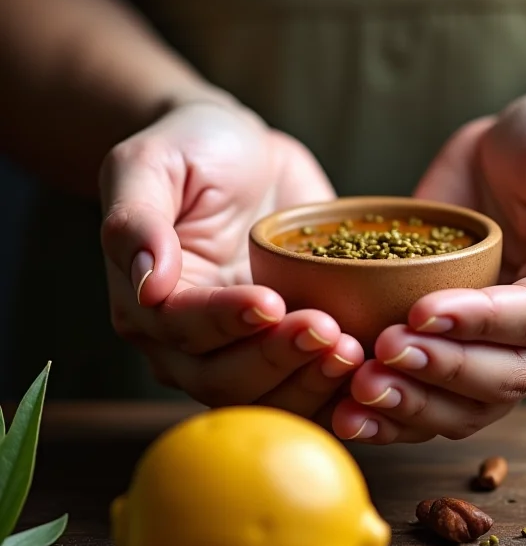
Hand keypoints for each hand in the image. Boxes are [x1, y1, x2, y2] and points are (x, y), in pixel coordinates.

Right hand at [99, 100, 363, 412]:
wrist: (247, 155)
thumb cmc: (194, 149)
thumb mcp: (151, 163)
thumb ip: (136, 220)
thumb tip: (146, 284)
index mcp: (151, 303)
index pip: (183, 328)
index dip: (227, 321)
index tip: (270, 302)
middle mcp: (190, 342)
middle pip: (224, 378)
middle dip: (277, 358)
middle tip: (327, 330)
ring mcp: (242, 349)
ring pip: (267, 396)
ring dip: (310, 383)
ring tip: (353, 350)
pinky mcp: (287, 348)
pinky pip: (306, 389)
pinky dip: (336, 393)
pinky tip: (370, 375)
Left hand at [331, 88, 525, 442]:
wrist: (517, 151)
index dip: (480, 323)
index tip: (420, 311)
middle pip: (504, 378)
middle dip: (440, 371)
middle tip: (380, 354)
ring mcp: (510, 353)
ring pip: (470, 408)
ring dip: (413, 408)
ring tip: (358, 391)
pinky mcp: (464, 352)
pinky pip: (438, 403)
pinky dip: (397, 417)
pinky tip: (352, 415)